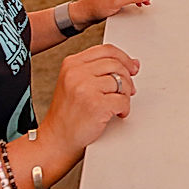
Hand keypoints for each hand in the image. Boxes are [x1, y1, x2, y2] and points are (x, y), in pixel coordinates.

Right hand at [42, 43, 140, 160]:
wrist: (57, 139)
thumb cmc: (67, 114)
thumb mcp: (75, 82)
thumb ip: (98, 70)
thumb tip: (132, 64)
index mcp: (72, 64)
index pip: (106, 50)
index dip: (124, 58)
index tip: (132, 66)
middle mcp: (77, 73)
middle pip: (116, 64)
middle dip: (127, 78)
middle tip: (128, 90)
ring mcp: (86, 88)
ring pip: (122, 81)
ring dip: (125, 94)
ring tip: (117, 104)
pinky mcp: (96, 105)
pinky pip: (123, 100)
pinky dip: (124, 108)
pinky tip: (117, 113)